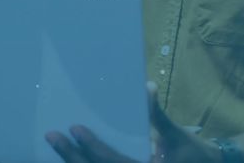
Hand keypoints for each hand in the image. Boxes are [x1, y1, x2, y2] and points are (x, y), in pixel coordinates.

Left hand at [46, 82, 221, 162]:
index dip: (91, 146)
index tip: (74, 128)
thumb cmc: (192, 152)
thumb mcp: (174, 134)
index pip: (111, 161)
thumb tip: (147, 87)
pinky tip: (68, 157)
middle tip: (51, 136)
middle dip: (71, 157)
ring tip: (52, 148)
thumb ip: (157, 114)